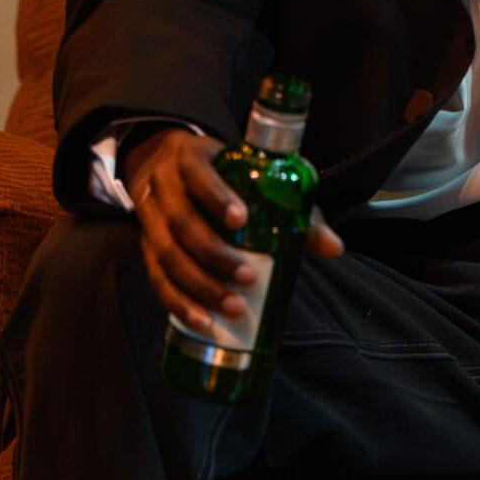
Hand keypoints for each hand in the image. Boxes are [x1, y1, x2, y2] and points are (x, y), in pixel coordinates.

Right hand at [123, 126, 342, 330]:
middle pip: (181, 222)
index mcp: (190, 159)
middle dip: (214, 254)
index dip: (217, 197)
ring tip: (233, 306)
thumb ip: (292, 208)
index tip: (242, 220)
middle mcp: (163, 186)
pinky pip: (156, 278)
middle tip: (249, 277)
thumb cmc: (225, 174)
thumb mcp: (251, 176)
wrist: (168, 165)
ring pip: (166, 255)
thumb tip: (333, 248)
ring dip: (199, 285)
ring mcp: (149, 218)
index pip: (199, 174)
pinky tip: (202, 321)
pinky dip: (178, 302)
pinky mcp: (146, 247)